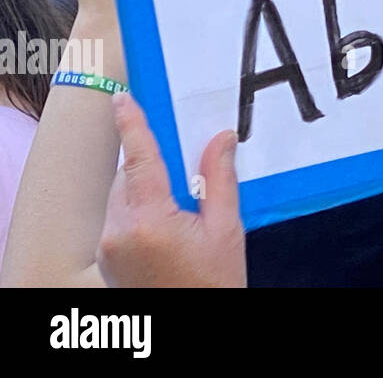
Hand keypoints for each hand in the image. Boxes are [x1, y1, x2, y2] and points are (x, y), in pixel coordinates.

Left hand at [96, 93, 246, 287]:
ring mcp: (109, 248)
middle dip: (155, 165)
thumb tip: (221, 139)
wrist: (196, 331)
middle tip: (189, 174)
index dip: (132, 125)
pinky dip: (140, 209)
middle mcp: (119, 232)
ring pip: (123, 196)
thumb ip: (220, 180)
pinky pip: (120, 218)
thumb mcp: (227, 230)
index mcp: (150, 221)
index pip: (139, 160)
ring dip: (146, 189)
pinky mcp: (108, 259)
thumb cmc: (213, 285)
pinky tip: (169, 225)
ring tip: (184, 209)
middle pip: (130, 176)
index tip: (124, 99)